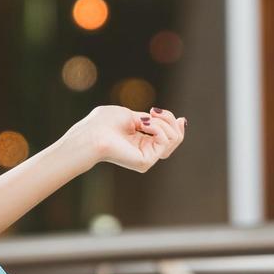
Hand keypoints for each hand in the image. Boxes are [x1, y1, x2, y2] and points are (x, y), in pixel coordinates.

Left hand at [62, 105, 186, 172]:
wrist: (92, 133)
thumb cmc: (104, 122)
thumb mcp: (132, 115)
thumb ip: (151, 120)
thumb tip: (180, 121)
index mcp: (140, 140)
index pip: (167, 136)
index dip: (176, 126)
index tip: (180, 118)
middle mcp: (145, 150)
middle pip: (174, 138)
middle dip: (170, 121)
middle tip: (155, 111)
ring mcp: (146, 158)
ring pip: (173, 140)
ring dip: (163, 123)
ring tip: (146, 119)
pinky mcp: (145, 162)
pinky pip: (165, 142)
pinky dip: (158, 129)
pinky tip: (144, 125)